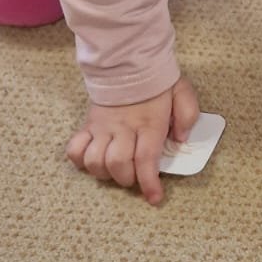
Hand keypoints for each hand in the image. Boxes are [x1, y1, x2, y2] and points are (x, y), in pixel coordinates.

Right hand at [65, 75, 199, 204]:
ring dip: (104, 174)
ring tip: (115, 171)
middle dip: (127, 180)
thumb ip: (187, 117)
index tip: (154, 198)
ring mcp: (102, 127)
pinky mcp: (88, 125)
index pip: (146, 159)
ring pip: (94, 161)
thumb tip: (179, 140)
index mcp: (149, 123)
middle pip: (117, 164)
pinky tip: (92, 161)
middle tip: (136, 178)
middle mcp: (123, 128)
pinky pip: (74, 148)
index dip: (149, 183)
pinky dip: (80, 161)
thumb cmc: (158, 82)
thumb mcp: (183, 94)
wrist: (129, 63)